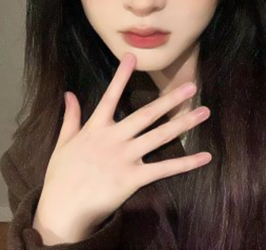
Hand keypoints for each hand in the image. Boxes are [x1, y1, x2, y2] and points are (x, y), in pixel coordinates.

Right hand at [33, 52, 211, 243]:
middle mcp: (114, 138)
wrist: (61, 209)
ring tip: (204, 112)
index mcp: (96, 127)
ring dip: (183, 123)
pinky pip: (163, 169)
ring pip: (159, 136)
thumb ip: (70, 116)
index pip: (110, 96)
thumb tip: (68, 93)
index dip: (121, 75)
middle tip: (191, 87)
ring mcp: (125, 158)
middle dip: (170, 99)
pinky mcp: (133, 178)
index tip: (132, 56)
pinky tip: (204, 157)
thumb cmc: (61, 175)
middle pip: (146, 114)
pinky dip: (185, 163)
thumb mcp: (63, 142)